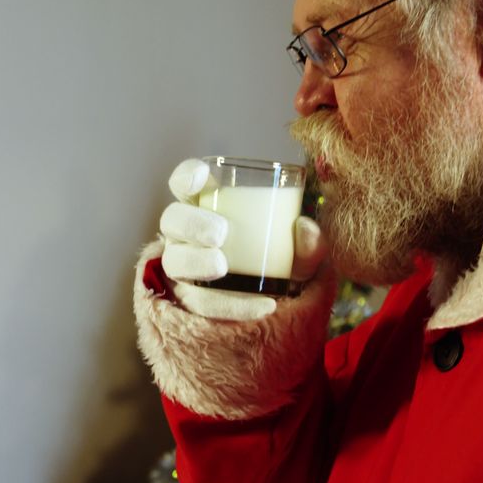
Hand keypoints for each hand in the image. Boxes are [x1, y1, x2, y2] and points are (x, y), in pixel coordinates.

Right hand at [159, 158, 326, 320]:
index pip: (184, 185)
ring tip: (222, 267)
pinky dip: (229, 305)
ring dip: (195, 262)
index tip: (203, 175)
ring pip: (174, 261)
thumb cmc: (279, 263)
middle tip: (219, 234)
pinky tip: (261, 306)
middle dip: (191, 224)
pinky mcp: (188, 301)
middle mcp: (186, 235)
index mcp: (206, 208)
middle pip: (173, 220)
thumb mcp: (299, 253)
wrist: (276, 305)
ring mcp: (183, 267)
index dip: (186, 177)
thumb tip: (305, 228)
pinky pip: (199, 304)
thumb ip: (309, 243)